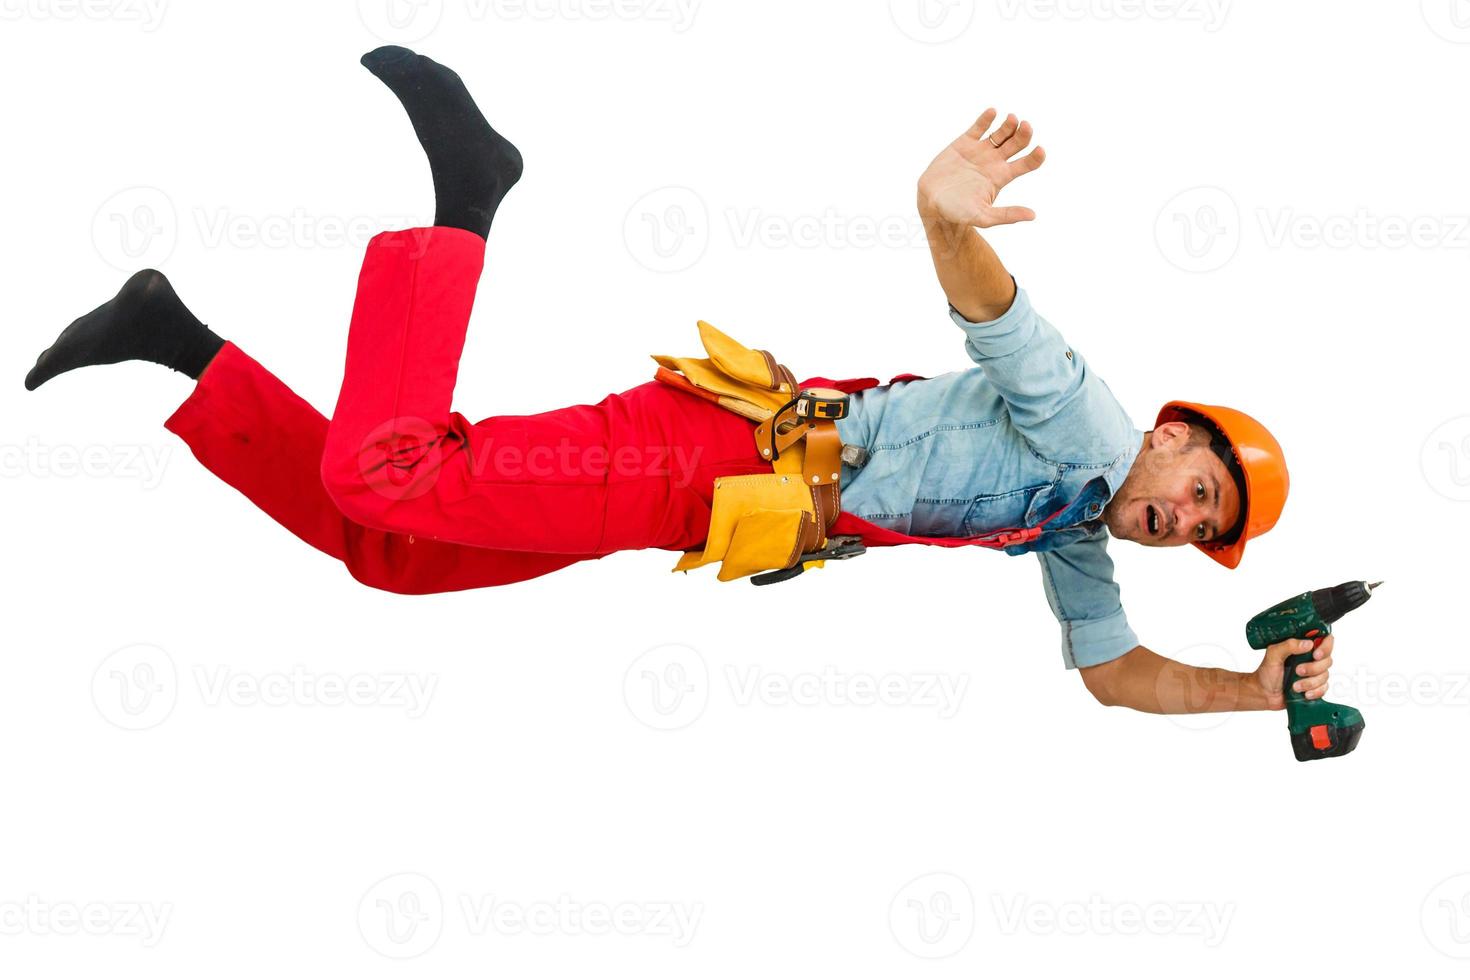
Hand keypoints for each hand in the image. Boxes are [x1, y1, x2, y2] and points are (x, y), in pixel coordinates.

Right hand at [917, 109, 1045, 228]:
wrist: (931, 202)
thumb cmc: (957, 212)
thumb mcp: (983, 217)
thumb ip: (1007, 215)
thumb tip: (1033, 215)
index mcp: (1002, 176)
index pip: (1027, 163)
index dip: (1036, 156)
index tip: (1040, 150)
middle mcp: (994, 161)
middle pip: (1017, 143)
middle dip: (1024, 134)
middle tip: (1026, 126)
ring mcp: (980, 150)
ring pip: (1001, 132)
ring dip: (1009, 124)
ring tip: (1012, 119)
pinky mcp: (964, 142)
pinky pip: (979, 126)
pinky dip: (987, 118)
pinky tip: (992, 112)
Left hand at [1250, 634, 1334, 710]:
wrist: (1264, 694)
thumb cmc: (1266, 673)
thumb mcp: (1273, 655)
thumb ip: (1288, 645)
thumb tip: (1307, 644)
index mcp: (1301, 647)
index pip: (1324, 640)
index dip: (1325, 646)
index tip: (1315, 654)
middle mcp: (1310, 659)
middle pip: (1327, 660)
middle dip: (1313, 668)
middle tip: (1298, 671)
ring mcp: (1314, 673)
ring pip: (1325, 675)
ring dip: (1310, 682)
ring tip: (1295, 685)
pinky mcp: (1315, 686)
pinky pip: (1324, 688)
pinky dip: (1314, 691)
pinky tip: (1304, 693)